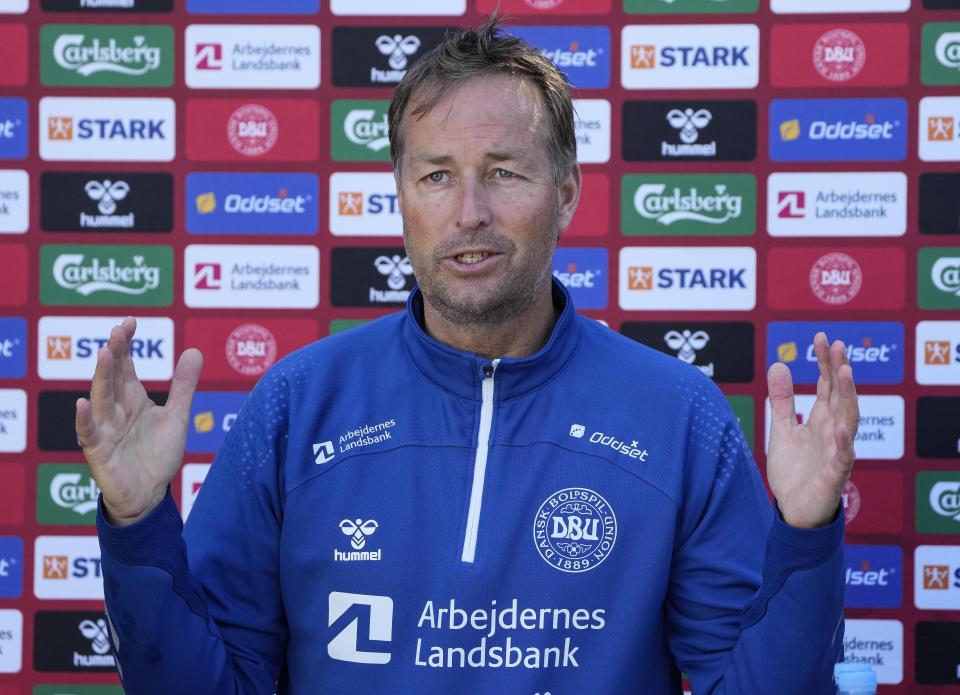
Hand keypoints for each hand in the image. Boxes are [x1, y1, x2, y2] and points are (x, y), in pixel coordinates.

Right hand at [75, 317, 203, 525]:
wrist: (150, 494)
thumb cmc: (157, 455)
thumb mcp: (176, 416)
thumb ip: (183, 386)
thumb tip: (194, 350)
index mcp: (132, 398)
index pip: (126, 366)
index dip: (126, 344)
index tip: (130, 322)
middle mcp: (116, 410)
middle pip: (113, 377)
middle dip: (115, 354)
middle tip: (118, 331)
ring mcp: (105, 429)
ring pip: (100, 399)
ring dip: (101, 377)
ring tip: (104, 354)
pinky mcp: (99, 452)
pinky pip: (89, 434)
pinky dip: (83, 419)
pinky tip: (81, 403)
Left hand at [766, 332, 859, 528]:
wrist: (793, 511)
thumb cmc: (794, 471)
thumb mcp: (781, 429)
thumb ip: (782, 400)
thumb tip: (778, 364)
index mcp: (821, 420)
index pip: (827, 385)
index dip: (825, 362)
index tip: (822, 337)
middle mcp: (833, 432)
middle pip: (840, 396)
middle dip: (839, 370)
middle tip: (837, 344)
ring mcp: (836, 452)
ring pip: (848, 420)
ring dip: (848, 396)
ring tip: (845, 371)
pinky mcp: (834, 475)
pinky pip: (842, 457)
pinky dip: (842, 442)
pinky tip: (839, 426)